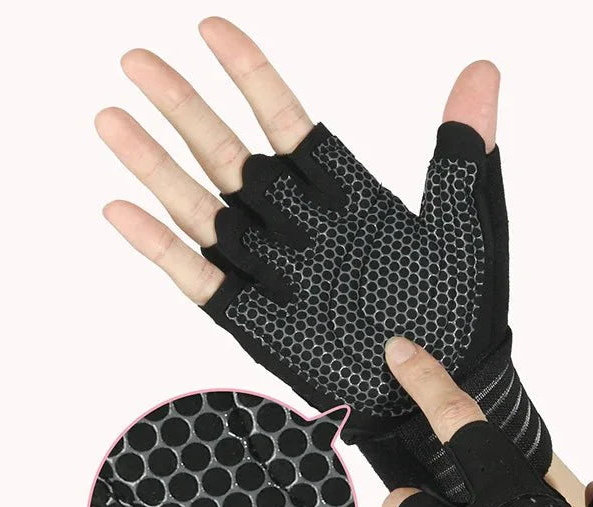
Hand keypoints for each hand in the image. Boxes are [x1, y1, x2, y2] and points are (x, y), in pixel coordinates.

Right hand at [95, 18, 553, 498]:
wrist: (437, 384)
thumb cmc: (458, 307)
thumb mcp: (463, 224)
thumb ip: (459, 150)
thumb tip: (481, 69)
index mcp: (343, 195)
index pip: (286, 121)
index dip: (250, 75)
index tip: (210, 30)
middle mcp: (297, 225)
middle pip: (230, 156)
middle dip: (184, 108)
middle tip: (136, 61)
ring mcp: (272, 272)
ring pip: (203, 210)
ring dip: (156, 167)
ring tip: (111, 119)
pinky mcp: (254, 319)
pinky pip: (199, 278)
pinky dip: (160, 248)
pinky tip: (122, 211)